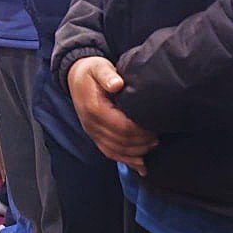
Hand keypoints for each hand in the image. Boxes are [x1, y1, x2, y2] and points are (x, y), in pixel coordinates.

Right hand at [68, 56, 157, 172]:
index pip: (122, 127)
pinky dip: (126, 161)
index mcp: (95, 109)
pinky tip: (140, 165)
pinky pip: (110, 153)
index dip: (140, 131)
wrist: (74, 77)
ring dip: (135, 153)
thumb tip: (117, 84)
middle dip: (141, 143)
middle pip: (121, 142)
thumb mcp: (99, 67)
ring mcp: (92, 132)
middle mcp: (91, 125)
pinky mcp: (94, 136)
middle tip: (158, 137)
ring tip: (152, 146)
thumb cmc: (91, 71)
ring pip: (116, 151)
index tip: (154, 127)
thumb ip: (108, 75)